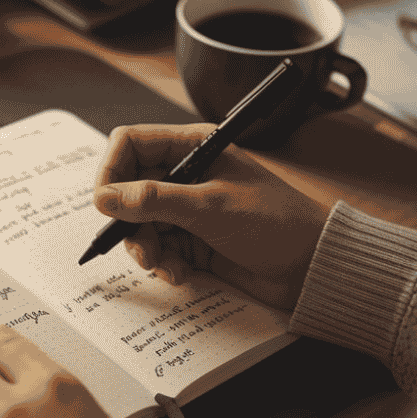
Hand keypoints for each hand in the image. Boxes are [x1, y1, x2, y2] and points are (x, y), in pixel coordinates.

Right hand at [95, 123, 328, 309]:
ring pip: (142, 223)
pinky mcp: (195, 240)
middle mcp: (188, 174)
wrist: (313, 267)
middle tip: (138, 245)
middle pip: (131, 189)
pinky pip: (160, 249)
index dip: (111, 170)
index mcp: (193, 147)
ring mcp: (190, 209)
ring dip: (145, 247)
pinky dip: (164, 263)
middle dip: (128, 220)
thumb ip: (154, 201)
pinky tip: (181, 273)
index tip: (104, 203)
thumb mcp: (211, 207)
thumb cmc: (277, 223)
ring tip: (162, 264)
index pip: (132, 144)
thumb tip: (105, 198)